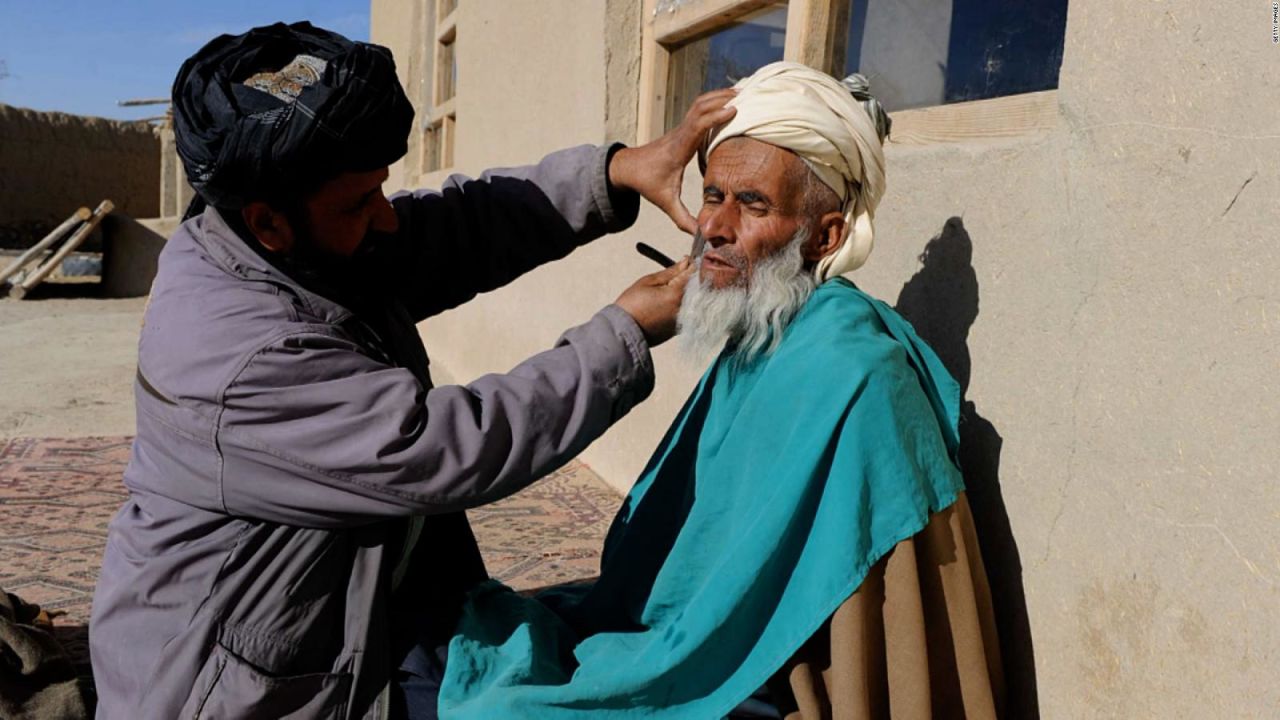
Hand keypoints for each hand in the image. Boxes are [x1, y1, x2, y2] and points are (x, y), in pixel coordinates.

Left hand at [608, 89, 736, 233]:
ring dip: (719, 96)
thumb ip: (684, 219)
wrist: (628, 168)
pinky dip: (714, 101)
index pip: (697, 126)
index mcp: (678, 149)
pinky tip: (728, 100)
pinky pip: (699, 108)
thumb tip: (702, 234)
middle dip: (722, 99)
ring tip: (742, 92)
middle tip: (747, 95)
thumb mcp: (666, 203)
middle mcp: (681, 133)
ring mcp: (681, 128)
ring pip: (699, 104)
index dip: (715, 117)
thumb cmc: (647, 183)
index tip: (734, 110)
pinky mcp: (683, 128)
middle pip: (700, 107)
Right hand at [614, 257, 694, 346]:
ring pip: (695, 300)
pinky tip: (669, 304)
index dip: (692, 265)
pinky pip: (688, 312)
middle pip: (698, 287)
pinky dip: (683, 305)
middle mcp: (684, 308)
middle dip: (691, 279)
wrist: (624, 331)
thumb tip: (685, 262)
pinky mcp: (680, 328)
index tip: (686, 262)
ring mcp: (684, 320)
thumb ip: (670, 272)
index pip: (695, 273)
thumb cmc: (631, 306)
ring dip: (688, 293)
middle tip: (677, 276)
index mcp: (676, 294)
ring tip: (669, 293)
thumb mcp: (648, 281)